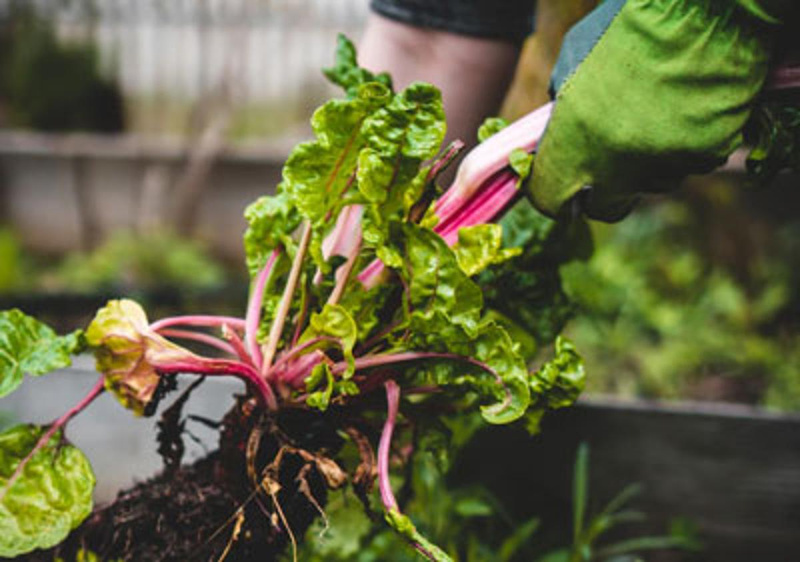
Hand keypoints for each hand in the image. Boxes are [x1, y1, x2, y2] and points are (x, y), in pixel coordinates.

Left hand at [529, 0, 794, 220]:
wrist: (702, 7)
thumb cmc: (628, 25)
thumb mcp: (572, 61)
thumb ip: (562, 105)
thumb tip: (560, 131)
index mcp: (575, 143)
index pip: (550, 198)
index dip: (552, 193)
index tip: (560, 184)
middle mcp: (617, 166)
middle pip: (606, 206)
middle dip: (604, 191)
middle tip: (611, 160)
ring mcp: (665, 165)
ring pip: (653, 182)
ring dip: (650, 161)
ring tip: (657, 112)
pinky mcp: (707, 156)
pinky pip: (691, 162)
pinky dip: (689, 143)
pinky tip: (689, 106)